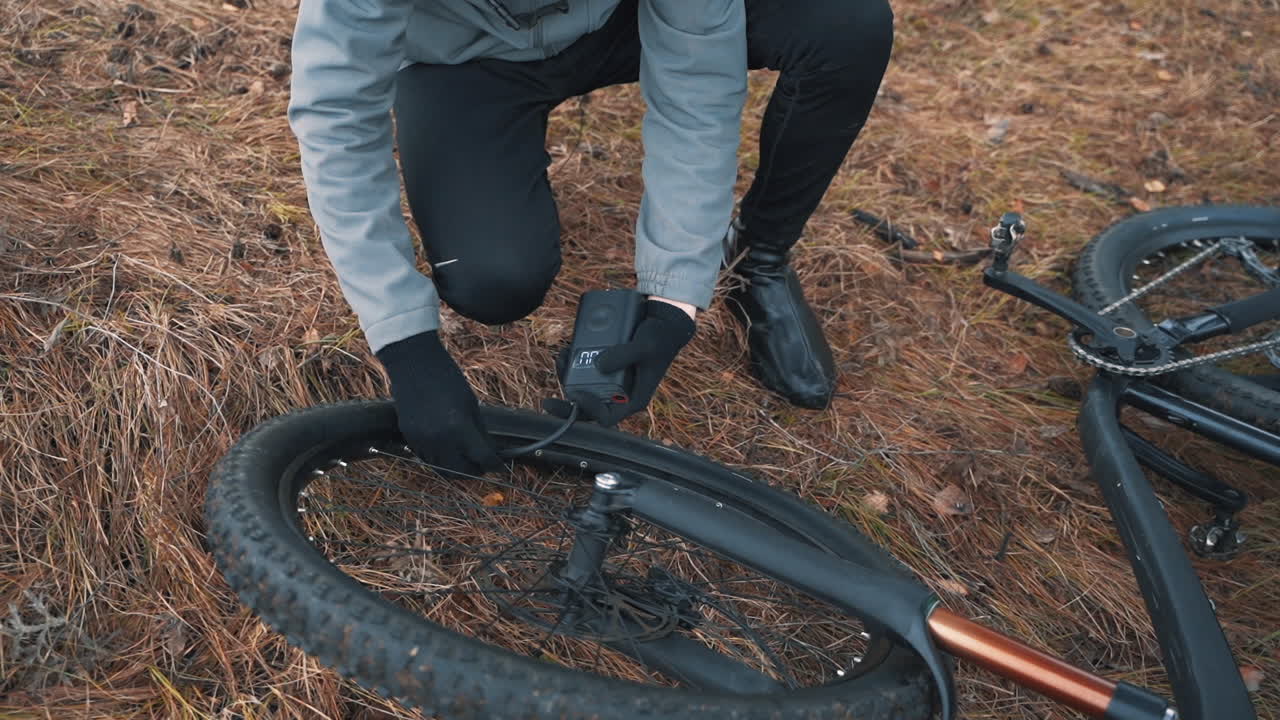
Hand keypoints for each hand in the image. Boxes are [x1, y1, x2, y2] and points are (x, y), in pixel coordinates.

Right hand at [376, 331, 500, 475]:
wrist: (413, 364)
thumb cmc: (447, 378)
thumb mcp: (471, 404)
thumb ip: (480, 431)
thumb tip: (490, 451)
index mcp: (459, 428)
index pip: (483, 458)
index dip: (496, 465)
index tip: (502, 466)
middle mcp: (440, 439)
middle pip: (463, 472)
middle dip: (477, 470)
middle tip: (485, 465)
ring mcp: (422, 441)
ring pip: (444, 471)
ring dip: (459, 470)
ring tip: (468, 462)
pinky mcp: (410, 438)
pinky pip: (428, 460)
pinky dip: (441, 461)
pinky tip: (449, 453)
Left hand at [550, 300, 695, 426]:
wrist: (664, 323)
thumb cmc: (659, 338)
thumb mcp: (644, 347)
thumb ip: (624, 355)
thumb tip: (598, 364)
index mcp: (633, 399)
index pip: (606, 417)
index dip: (588, 410)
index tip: (576, 394)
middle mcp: (620, 394)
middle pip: (589, 406)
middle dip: (568, 398)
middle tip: (553, 388)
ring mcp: (612, 381)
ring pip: (584, 388)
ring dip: (568, 376)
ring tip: (562, 357)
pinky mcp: (607, 367)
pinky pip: (586, 371)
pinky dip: (574, 363)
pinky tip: (568, 351)